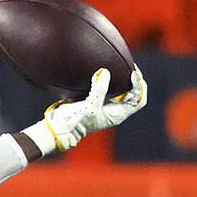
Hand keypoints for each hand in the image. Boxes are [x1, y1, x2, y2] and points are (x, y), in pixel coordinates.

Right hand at [25, 66, 149, 154]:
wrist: (58, 129)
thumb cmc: (73, 122)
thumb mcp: (88, 106)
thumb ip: (99, 89)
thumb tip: (105, 72)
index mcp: (118, 114)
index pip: (138, 99)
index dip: (139, 85)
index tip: (131, 73)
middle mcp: (114, 111)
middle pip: (134, 94)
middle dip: (135, 81)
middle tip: (129, 66)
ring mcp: (105, 107)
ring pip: (123, 92)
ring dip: (125, 80)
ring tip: (120, 67)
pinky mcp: (95, 103)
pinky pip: (110, 91)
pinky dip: (111, 82)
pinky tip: (104, 73)